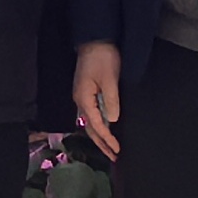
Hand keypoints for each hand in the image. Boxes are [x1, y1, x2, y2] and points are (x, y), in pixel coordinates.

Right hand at [71, 42, 123, 158]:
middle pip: (90, 128)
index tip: (116, 149)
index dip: (106, 139)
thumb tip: (112, 120)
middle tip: (114, 156)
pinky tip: (106, 129)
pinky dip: (99, 126)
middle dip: (101, 144)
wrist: (95, 40)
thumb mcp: (109, 79)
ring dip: (100, 136)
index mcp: (84, 98)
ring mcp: (82, 96)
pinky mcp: (86, 92)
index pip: (96, 125)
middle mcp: (80, 100)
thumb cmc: (102, 58)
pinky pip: (92, 114)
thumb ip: (111, 101)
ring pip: (90, 123)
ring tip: (110, 148)